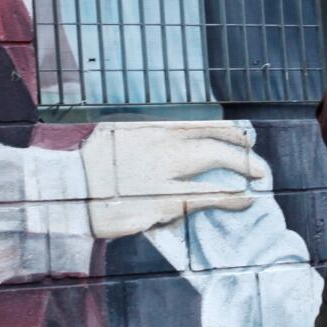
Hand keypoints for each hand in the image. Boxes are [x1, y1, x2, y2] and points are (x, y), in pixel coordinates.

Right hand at [80, 122, 264, 239]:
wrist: (67, 189)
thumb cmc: (90, 165)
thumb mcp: (117, 136)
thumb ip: (146, 136)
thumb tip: (172, 140)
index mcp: (152, 128)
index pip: (202, 125)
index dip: (229, 132)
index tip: (246, 138)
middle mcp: (161, 145)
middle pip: (214, 143)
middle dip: (243, 153)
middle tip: (259, 164)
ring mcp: (163, 173)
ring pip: (215, 166)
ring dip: (243, 171)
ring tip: (260, 179)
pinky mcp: (161, 201)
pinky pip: (205, 197)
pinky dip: (230, 197)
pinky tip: (244, 200)